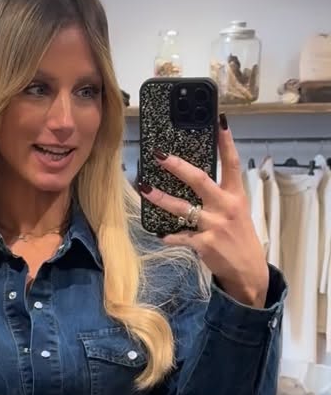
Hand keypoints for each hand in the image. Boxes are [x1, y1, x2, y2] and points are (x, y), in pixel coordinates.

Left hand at [139, 117, 269, 307]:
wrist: (248, 272)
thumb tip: (195, 180)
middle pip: (200, 180)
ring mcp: (214, 225)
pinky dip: (169, 235)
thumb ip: (220, 197)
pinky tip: (159, 234)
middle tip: (160, 155)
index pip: (232, 163)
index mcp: (236, 196)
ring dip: (161, 198)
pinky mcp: (204, 243)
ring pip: (182, 207)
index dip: (226, 142)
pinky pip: (180, 236)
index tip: (219, 121)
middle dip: (178, 166)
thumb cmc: (239, 239)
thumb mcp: (237, 213)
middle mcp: (226, 207)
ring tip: (145, 188)